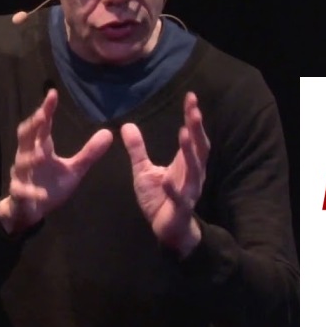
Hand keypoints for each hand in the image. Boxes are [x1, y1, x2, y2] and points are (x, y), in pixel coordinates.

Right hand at [0, 89, 113, 234]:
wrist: (28, 210)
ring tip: (43, 156)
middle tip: (42, 116)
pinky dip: (31, 192)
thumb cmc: (49, 185)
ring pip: (22, 163)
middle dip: (32, 126)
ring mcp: (22, 175)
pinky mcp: (20, 193)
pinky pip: (23, 191)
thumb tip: (109, 133)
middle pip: (25, 137)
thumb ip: (89, 153)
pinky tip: (42, 194)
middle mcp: (27, 157)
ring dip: (30, 159)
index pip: (42, 125)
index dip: (46, 110)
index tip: (53, 94)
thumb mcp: (74, 170)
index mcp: (40, 148)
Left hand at [122, 92, 210, 256]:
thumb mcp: (144, 170)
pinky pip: (179, 198)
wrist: (167, 229)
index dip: (191, 117)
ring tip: (183, 133)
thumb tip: (127, 125)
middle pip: (198, 148)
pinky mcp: (180, 209)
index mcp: (186, 163)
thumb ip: (137, 149)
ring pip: (194, 169)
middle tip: (194, 109)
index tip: (190, 97)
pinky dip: (174, 189)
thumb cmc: (160, 198)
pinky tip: (168, 179)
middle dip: (196, 128)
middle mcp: (192, 174)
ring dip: (189, 151)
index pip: (191, 135)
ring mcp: (188, 191)